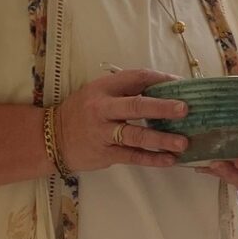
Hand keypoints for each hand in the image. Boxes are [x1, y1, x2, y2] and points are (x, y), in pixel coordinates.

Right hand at [55, 69, 187, 172]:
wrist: (52, 137)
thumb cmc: (83, 112)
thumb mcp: (99, 92)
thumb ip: (126, 90)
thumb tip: (166, 89)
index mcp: (104, 88)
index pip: (136, 78)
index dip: (161, 80)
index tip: (183, 84)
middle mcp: (103, 108)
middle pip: (136, 106)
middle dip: (162, 107)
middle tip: (185, 109)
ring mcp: (103, 133)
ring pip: (136, 136)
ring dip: (161, 139)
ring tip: (183, 143)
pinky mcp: (105, 154)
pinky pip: (132, 156)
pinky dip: (152, 159)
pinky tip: (170, 160)